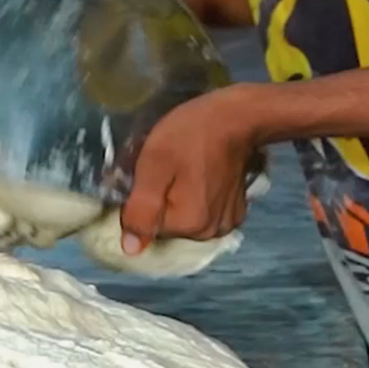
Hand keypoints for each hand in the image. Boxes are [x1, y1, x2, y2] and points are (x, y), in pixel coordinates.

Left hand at [119, 85, 263, 252]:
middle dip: (160, 200)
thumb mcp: (154, 164)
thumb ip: (140, 209)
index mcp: (189, 224)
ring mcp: (226, 223)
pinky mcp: (236, 212)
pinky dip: (198, 199)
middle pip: (167, 225)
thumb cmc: (191, 134)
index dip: (140, 199)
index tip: (148, 173)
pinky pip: (205, 214)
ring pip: (185, 220)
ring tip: (184, 170)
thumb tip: (131, 250)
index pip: (146, 225)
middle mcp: (210, 232)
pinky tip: (200, 176)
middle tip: (166, 168)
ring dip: (178, 200)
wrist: (237, 117)